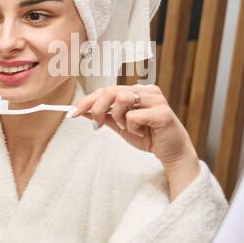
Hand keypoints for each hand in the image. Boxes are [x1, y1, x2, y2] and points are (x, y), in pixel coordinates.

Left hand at [70, 83, 198, 195]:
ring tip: (126, 127)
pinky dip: (131, 127)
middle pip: (111, 90)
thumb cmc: (148, 137)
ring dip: (117, 117)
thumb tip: (83, 110)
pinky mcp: (163, 113)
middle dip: (97, 108)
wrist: (170, 153)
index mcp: (138, 91)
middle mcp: (148, 91)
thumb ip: (105, 116)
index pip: (107, 89)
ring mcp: (157, 100)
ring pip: (122, 99)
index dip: (87, 100)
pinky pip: (134, 115)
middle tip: (96, 125)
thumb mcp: (120, 126)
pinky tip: (141, 132)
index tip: (73, 113)